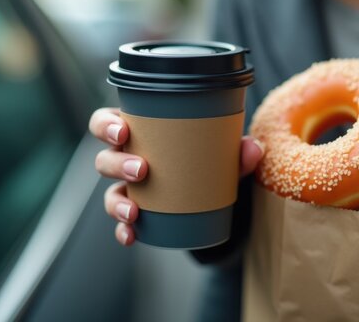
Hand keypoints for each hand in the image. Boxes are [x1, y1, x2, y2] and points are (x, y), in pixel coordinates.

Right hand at [89, 107, 264, 246]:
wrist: (212, 193)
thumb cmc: (206, 159)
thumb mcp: (223, 154)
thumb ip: (238, 151)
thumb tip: (254, 148)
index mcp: (141, 133)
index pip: (108, 123)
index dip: (106, 125)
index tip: (123, 131)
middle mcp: (128, 159)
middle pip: (104, 158)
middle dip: (116, 163)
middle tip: (141, 169)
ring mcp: (130, 189)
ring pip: (110, 192)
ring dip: (117, 202)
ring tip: (134, 211)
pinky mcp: (138, 213)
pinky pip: (122, 223)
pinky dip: (123, 230)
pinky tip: (131, 235)